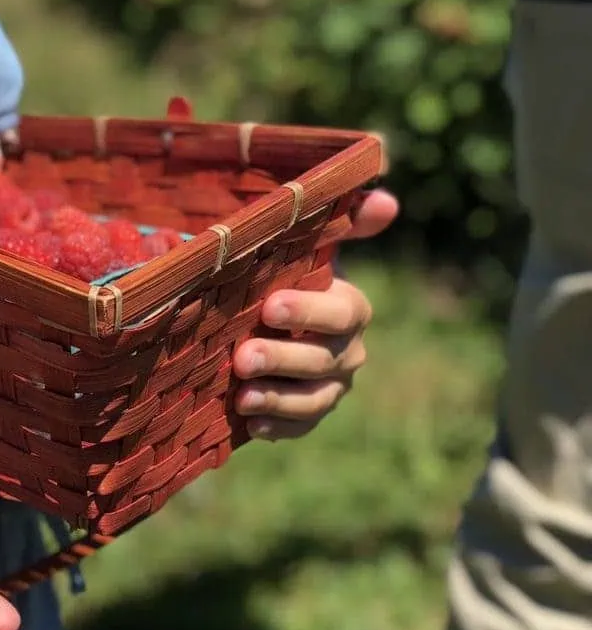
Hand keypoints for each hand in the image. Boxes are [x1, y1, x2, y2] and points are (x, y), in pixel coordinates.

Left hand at [230, 189, 395, 440]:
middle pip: (325, 360)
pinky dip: (277, 427)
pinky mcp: (307, 415)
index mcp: (348, 307)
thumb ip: (342, 223)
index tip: (269, 307)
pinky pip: (300, 428)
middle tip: (244, 358)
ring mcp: (330, 387)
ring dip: (279, 399)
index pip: (343, 312)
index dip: (309, 311)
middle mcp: (347, 350)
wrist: (254, 323)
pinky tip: (251, 426)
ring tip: (243, 396)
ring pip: (314, 399)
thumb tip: (388, 201)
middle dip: (285, 359)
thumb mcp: (303, 246)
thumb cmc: (279, 277)